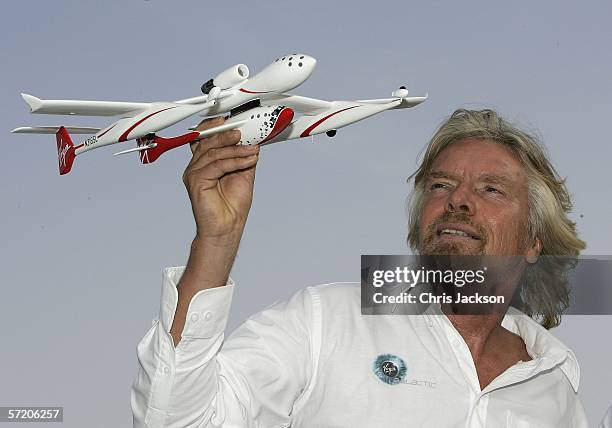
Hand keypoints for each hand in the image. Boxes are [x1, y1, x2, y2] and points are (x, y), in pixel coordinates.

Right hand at [182, 116, 259, 241]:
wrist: (227, 227)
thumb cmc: (233, 204)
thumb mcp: (243, 172)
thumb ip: (244, 155)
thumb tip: (253, 138)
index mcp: (204, 162)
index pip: (205, 137)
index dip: (217, 126)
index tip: (234, 121)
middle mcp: (196, 166)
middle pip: (208, 141)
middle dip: (227, 134)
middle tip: (244, 131)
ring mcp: (194, 173)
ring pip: (213, 152)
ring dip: (236, 149)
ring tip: (252, 150)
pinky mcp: (196, 181)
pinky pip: (216, 165)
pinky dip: (235, 161)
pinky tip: (249, 160)